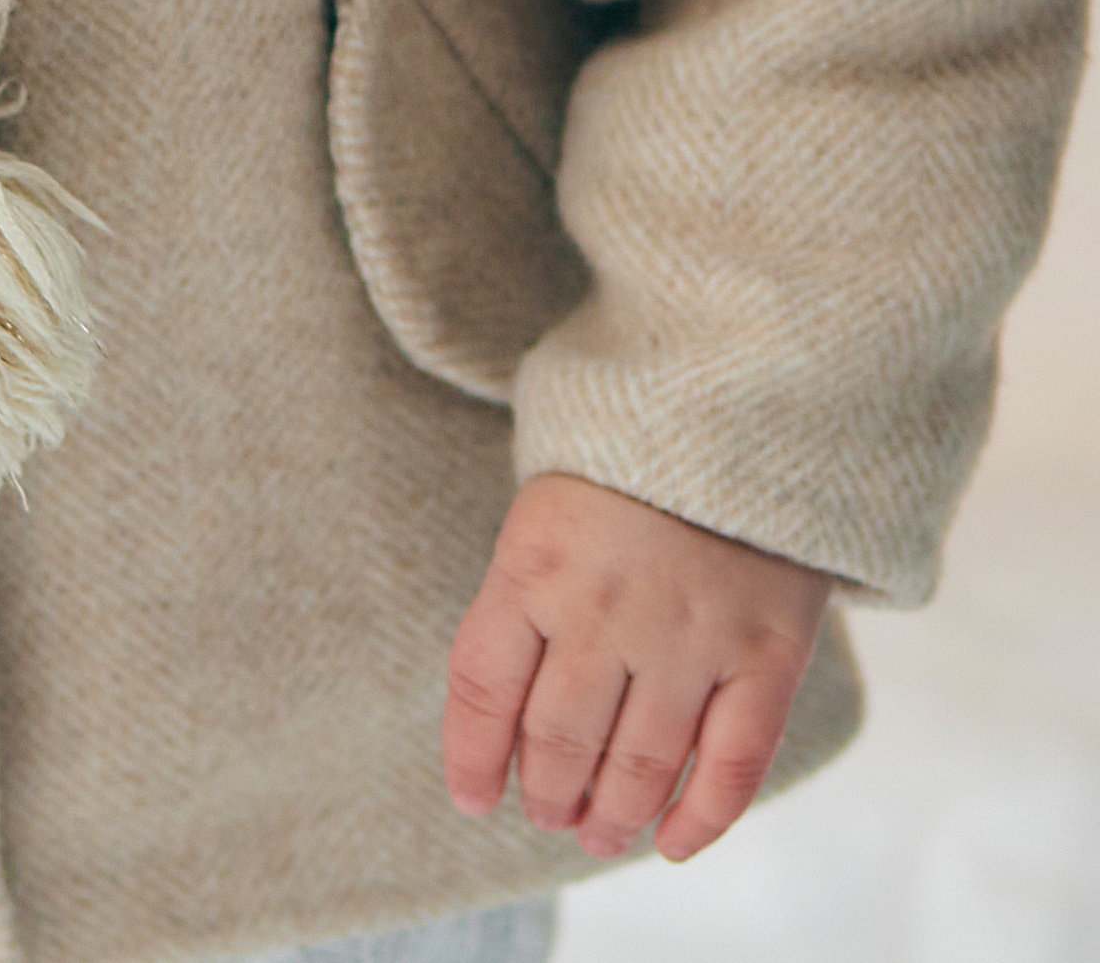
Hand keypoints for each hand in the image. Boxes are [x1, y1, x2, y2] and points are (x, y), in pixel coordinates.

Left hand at [444, 471, 830, 864]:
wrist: (747, 395)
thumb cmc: (631, 451)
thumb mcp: (551, 500)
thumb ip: (528, 588)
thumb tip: (505, 701)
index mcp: (535, 560)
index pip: (481, 686)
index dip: (471, 757)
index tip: (473, 800)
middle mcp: (604, 608)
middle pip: (557, 741)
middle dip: (548, 794)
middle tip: (551, 813)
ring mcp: (689, 635)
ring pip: (638, 766)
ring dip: (612, 815)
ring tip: (599, 833)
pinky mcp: (766, 653)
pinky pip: (731, 763)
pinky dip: (700, 818)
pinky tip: (672, 842)